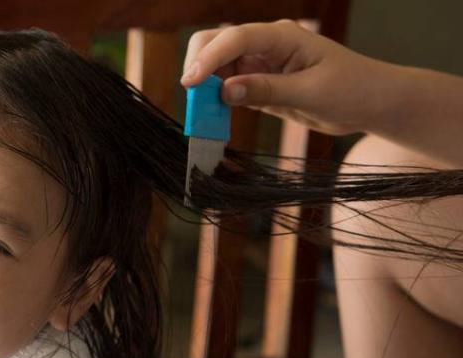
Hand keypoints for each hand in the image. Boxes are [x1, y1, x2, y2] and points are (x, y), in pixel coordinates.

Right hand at [180, 19, 397, 135]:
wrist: (372, 102)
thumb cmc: (352, 89)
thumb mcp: (311, 93)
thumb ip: (266, 90)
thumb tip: (225, 90)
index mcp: (282, 36)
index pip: (235, 38)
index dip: (209, 58)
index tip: (191, 83)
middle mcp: (266, 44)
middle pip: (216, 43)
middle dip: (198, 67)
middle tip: (193, 99)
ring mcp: (260, 63)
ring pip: (217, 68)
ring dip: (205, 88)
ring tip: (202, 114)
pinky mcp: (259, 83)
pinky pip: (228, 88)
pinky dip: (216, 101)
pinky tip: (214, 116)